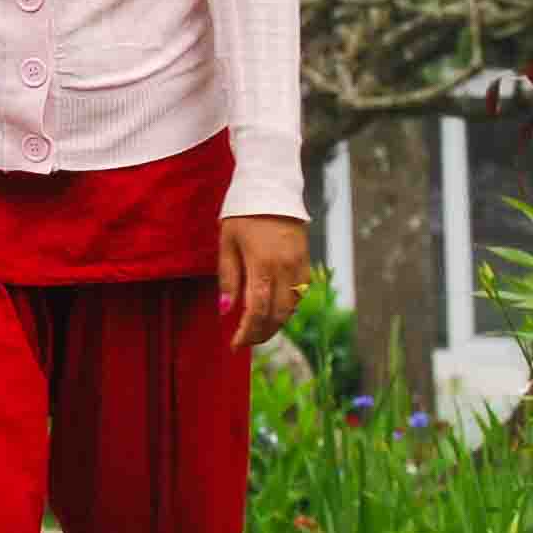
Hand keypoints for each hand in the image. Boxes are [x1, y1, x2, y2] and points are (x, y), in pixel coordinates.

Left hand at [218, 215, 310, 350]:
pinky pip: (300, 293)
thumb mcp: (227, 243)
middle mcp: (285, 268)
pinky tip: (274, 310)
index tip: (234, 344)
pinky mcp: (307, 260)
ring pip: (291, 307)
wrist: (271, 188)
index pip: (257, 310)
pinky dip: (287, 307)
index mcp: (263, 264)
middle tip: (245, 341)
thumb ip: (228, 278)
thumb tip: (226, 310)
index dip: (246, 332)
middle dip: (261, 333)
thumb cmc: (242, 214)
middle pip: (277, 315)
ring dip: (275, 323)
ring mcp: (299, 265)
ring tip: (257, 330)